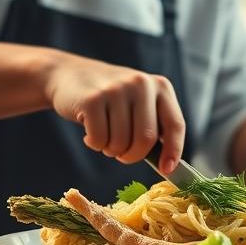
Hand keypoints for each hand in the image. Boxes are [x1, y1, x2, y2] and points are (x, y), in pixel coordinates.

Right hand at [43, 53, 185, 172]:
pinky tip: (89, 132)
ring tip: (104, 137)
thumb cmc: (110, 98)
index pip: (175, 124)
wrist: (70, 74)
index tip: (166, 170)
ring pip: (121, 142)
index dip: (173, 151)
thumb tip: (168, 165)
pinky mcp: (92, 99)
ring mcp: (116, 89)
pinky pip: (100, 139)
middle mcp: (141, 84)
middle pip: (146, 139)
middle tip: (121, 154)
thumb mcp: (138, 103)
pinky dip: (95, 144)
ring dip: (111, 150)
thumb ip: (153, 126)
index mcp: (160, 86)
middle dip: (132, 156)